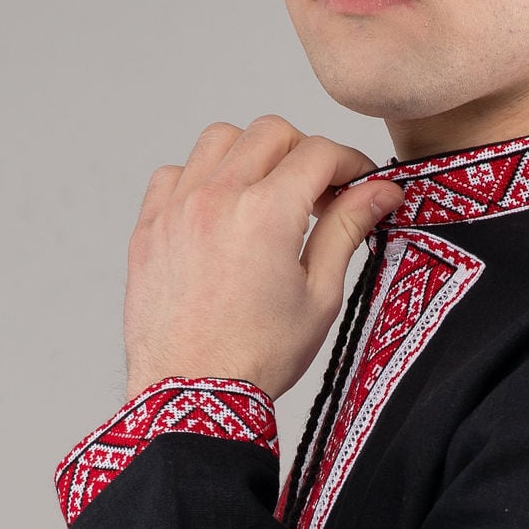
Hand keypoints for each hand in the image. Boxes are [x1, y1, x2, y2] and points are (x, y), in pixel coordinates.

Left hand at [123, 115, 404, 401]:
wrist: (195, 395)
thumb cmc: (257, 357)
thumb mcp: (320, 296)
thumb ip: (346, 230)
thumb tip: (380, 192)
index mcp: (266, 214)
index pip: (319, 153)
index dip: (351, 163)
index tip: (361, 183)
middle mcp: (217, 199)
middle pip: (271, 133)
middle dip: (305, 153)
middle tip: (319, 192)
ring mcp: (176, 209)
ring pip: (220, 140)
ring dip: (252, 155)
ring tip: (266, 195)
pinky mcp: (148, 228)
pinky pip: (175, 173)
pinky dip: (202, 177)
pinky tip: (220, 211)